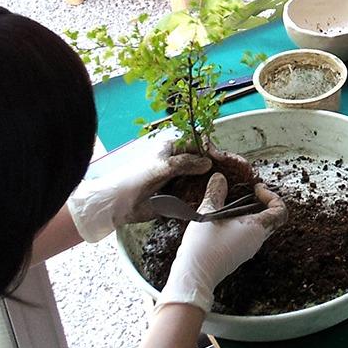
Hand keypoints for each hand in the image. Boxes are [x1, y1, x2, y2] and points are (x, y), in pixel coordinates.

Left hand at [66, 137, 211, 242]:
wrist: (118, 204)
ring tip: (224, 189)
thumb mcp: (163, 167)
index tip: (224, 160)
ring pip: (199, 179)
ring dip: (209, 183)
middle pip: (201, 162)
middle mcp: (177, 162)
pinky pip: (193, 194)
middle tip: (229, 176)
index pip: (198, 144)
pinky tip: (212, 198)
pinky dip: (201, 196)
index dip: (211, 150)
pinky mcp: (176, 196)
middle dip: (214, 168)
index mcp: (172, 148)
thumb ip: (186, 163)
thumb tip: (209, 162)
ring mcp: (177, 179)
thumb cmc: (136, 179)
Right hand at [158, 174, 287, 313]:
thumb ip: (215, 192)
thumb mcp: (208, 212)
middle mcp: (256, 240)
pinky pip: (245, 234)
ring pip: (256, 226)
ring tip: (229, 202)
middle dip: (258, 202)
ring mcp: (247, 249)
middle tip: (244, 192)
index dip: (272, 196)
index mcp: (257, 229)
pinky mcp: (237, 254)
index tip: (256, 189)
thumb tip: (219, 178)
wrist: (194, 276)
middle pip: (269, 217)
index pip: (280, 211)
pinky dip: (239, 222)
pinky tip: (220, 218)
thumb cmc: (204, 246)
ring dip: (247, 212)